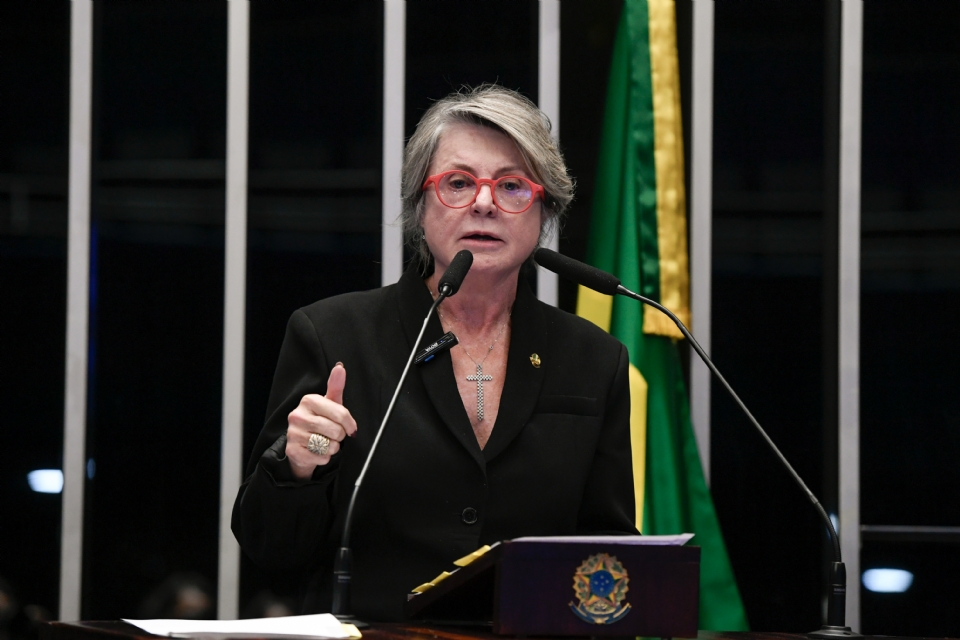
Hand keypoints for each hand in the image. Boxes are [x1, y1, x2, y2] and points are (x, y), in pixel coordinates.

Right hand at [285, 363, 357, 479]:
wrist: (301, 446)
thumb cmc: (319, 422)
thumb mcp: (329, 404)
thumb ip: (335, 387)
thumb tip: (340, 367)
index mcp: (308, 400)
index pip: (341, 413)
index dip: (350, 424)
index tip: (350, 428)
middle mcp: (297, 415)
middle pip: (336, 431)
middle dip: (339, 436)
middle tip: (333, 435)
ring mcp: (293, 433)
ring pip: (329, 445)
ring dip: (332, 447)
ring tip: (325, 442)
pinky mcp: (292, 451)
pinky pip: (321, 458)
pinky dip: (324, 458)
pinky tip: (317, 452)